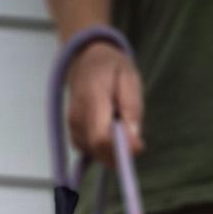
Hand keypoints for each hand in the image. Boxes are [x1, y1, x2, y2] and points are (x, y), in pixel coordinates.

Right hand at [65, 40, 144, 166]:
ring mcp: (73, 127)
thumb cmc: (111, 67)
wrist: (85, 59)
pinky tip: (110, 129)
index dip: (122, 148)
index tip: (140, 144)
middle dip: (121, 151)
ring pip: (98, 154)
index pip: (101, 138)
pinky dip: (106, 148)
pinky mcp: (73, 134)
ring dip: (114, 149)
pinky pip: (93, 152)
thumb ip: (132, 108)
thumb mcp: (129, 78)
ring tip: (119, 124)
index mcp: (92, 98)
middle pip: (99, 151)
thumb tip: (134, 140)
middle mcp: (77, 116)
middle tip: (132, 132)